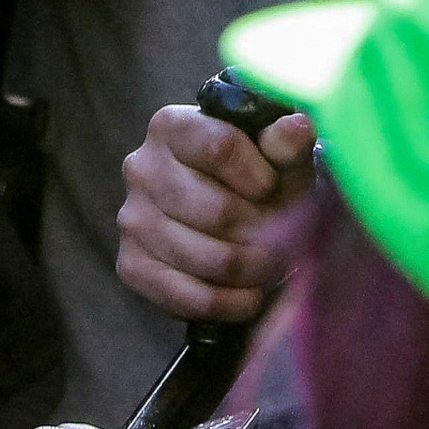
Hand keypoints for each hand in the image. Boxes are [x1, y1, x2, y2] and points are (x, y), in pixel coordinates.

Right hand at [115, 99, 318, 321]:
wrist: (235, 217)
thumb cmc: (261, 178)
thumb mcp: (280, 158)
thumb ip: (287, 143)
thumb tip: (296, 128)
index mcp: (172, 125)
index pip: (220, 148)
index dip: (261, 176)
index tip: (275, 189)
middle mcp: (142, 167)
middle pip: (218, 211)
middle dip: (265, 232)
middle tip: (287, 239)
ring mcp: (133, 219)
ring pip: (209, 259)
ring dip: (254, 270)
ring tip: (273, 264)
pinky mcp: (131, 266)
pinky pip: (190, 297)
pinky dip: (231, 303)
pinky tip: (251, 295)